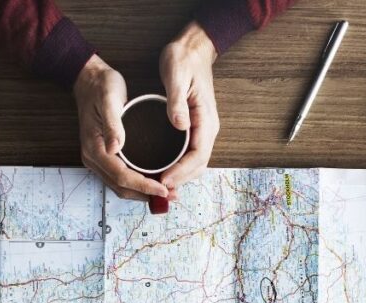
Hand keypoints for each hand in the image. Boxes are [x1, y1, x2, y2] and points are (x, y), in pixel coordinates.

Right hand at [73, 55, 169, 201]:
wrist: (89, 80)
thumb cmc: (101, 87)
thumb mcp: (109, 99)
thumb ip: (112, 124)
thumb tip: (115, 148)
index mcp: (95, 148)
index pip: (121, 176)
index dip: (144, 185)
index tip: (164, 189)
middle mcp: (94, 158)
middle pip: (121, 187)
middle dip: (146, 194)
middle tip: (171, 195)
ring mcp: (97, 159)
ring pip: (120, 186)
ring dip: (142, 192)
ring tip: (166, 192)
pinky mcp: (104, 156)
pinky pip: (120, 177)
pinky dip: (137, 184)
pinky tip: (152, 181)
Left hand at [158, 22, 219, 191]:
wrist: (193, 49)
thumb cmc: (184, 59)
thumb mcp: (177, 75)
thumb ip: (177, 102)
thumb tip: (180, 126)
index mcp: (206, 119)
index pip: (198, 155)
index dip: (181, 172)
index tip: (163, 181)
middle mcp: (208, 128)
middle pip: (198, 166)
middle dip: (180, 180)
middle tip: (157, 190)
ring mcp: (202, 130)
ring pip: (195, 164)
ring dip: (180, 178)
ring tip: (158, 187)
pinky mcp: (195, 129)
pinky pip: (189, 156)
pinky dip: (179, 168)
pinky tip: (163, 172)